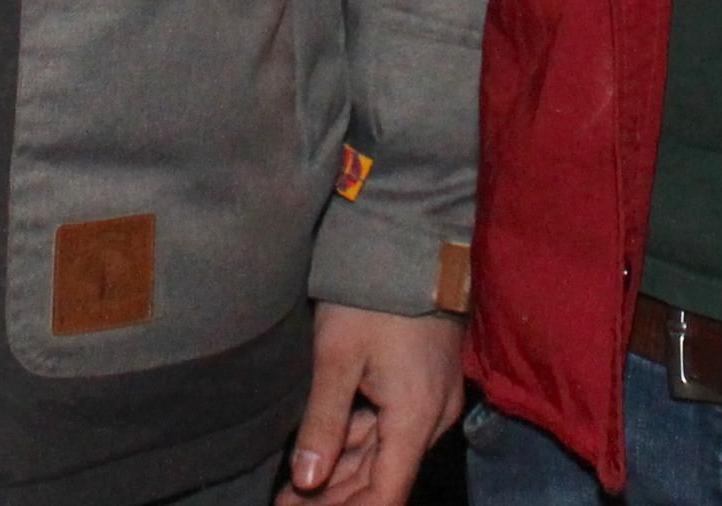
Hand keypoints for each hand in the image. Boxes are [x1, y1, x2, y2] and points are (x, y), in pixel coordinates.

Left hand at [284, 303, 464, 504]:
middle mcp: (431, 419)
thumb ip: (323, 424)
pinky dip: (354, 446)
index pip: (386, 496)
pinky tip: (320, 455)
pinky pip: (389, 430)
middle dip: (333, 500)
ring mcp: (431, 402)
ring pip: (383, 456)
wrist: (412, 242)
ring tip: (290, 492)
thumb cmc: (373, 297)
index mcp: (414, 419)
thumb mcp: (337, 358)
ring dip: (340, 476)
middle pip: (383, 480)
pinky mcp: (423, 386)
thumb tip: (307, 481)